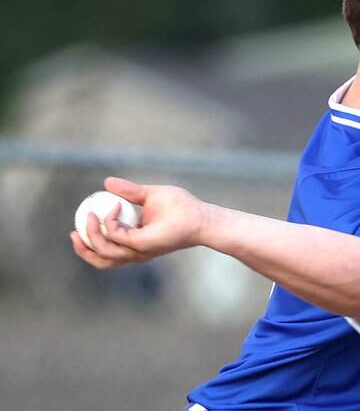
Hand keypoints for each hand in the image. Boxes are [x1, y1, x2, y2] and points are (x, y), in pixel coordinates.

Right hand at [70, 176, 208, 268]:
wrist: (201, 215)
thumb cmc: (181, 207)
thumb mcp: (150, 194)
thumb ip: (129, 191)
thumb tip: (107, 182)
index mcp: (134, 243)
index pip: (106, 252)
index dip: (88, 243)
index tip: (82, 222)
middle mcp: (136, 251)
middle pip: (101, 260)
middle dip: (83, 248)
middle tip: (74, 230)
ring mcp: (140, 250)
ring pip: (106, 253)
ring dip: (92, 236)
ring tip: (90, 215)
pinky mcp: (145, 244)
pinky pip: (119, 237)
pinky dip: (110, 224)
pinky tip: (113, 207)